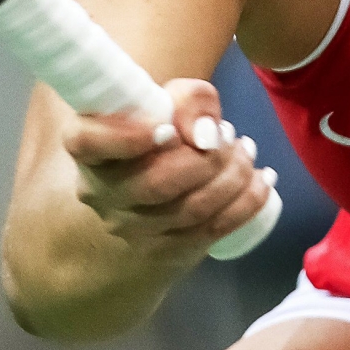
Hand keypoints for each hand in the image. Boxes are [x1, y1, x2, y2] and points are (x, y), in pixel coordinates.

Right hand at [60, 78, 276, 262]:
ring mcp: (134, 229)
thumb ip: (187, 99)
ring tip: (246, 150)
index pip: (86, 143)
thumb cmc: (153, 133)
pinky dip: (247, 203)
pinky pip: (213, 230)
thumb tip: (207, 131)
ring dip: (232, 177)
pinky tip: (263, 179)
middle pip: (156, 183)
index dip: (122, 136)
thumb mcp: (163, 102)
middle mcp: (103, 195)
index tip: (164, 127)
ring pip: (191, 210)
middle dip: (206, 158)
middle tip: (227, 134)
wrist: (144, 193)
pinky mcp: (168, 250)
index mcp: (90, 150)